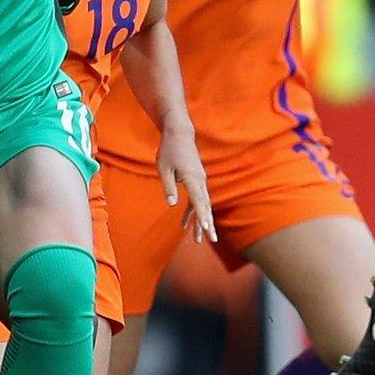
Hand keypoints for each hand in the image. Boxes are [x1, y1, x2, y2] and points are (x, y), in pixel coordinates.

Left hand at [158, 124, 214, 242]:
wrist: (179, 134)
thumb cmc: (169, 150)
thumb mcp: (164, 168)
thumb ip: (169, 187)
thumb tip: (172, 204)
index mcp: (192, 178)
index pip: (199, 200)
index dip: (202, 215)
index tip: (206, 227)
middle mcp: (200, 181)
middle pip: (205, 206)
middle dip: (208, 224)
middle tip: (210, 239)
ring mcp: (200, 181)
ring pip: (203, 205)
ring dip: (201, 222)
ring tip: (200, 240)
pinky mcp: (196, 180)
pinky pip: (197, 199)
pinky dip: (192, 212)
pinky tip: (185, 225)